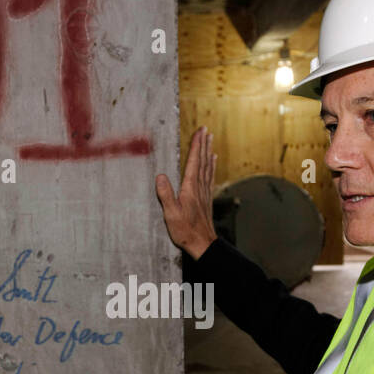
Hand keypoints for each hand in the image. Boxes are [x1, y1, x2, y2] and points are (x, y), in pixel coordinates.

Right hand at [155, 126, 217, 259]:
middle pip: (202, 161)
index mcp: (190, 188)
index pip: (193, 162)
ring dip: (208, 152)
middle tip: (205, 129)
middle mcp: (199, 187)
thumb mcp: (171, 214)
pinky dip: (211, 166)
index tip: (200, 131)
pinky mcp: (206, 198)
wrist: (202, 243)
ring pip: (207, 167)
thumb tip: (160, 176)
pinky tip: (213, 161)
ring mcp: (204, 192)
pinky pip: (209, 177)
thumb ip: (166, 195)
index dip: (196, 146)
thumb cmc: (185, 230)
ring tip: (210, 139)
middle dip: (203, 144)